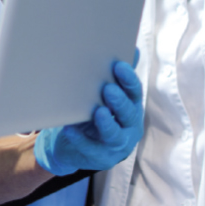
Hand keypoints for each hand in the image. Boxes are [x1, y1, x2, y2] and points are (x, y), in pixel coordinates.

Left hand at [33, 60, 143, 175]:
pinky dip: (80, 138)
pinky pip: (90, 148)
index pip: (134, 91)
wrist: (75, 145)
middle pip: (128, 113)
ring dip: (107, 123)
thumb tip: (132, 48)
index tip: (118, 65)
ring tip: (98, 111)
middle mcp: (129, 126)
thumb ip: (117, 76)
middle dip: (119, 101)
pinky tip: (70, 128)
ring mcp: (117, 144)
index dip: (128, 79)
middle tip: (108, 89)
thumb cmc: (92, 112)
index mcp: (131, 106)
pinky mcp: (100, 157)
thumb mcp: (104, 95)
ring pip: (115, 135)